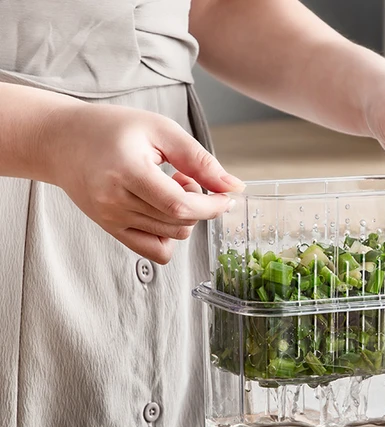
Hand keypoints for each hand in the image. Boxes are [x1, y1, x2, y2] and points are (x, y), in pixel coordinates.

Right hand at [44, 103, 243, 262]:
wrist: (62, 141)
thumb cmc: (112, 129)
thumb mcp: (160, 130)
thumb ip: (199, 159)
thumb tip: (234, 186)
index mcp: (127, 171)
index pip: (180, 205)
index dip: (211, 206)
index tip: (226, 197)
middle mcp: (116, 201)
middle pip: (179, 221)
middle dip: (199, 205)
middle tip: (185, 177)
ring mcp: (112, 220)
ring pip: (171, 236)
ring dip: (185, 216)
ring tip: (168, 187)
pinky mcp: (112, 230)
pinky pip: (155, 251)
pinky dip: (170, 236)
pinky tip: (162, 211)